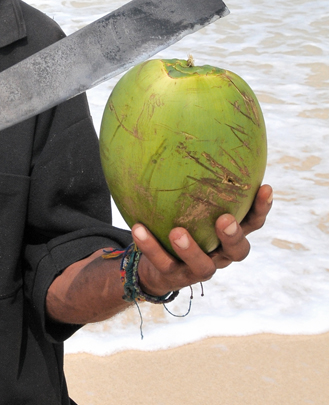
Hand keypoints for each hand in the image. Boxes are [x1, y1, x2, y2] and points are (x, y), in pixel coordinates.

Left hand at [134, 184, 272, 295]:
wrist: (153, 261)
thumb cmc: (176, 219)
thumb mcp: (186, 198)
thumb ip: (194, 174)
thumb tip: (186, 126)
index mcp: (229, 233)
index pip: (253, 221)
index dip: (261, 207)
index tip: (265, 187)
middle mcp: (220, 253)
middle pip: (239, 250)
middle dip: (233, 235)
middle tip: (223, 219)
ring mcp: (198, 268)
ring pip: (204, 265)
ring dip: (191, 248)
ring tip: (177, 231)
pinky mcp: (174, 277)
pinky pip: (162, 262)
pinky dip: (150, 246)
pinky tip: (138, 228)